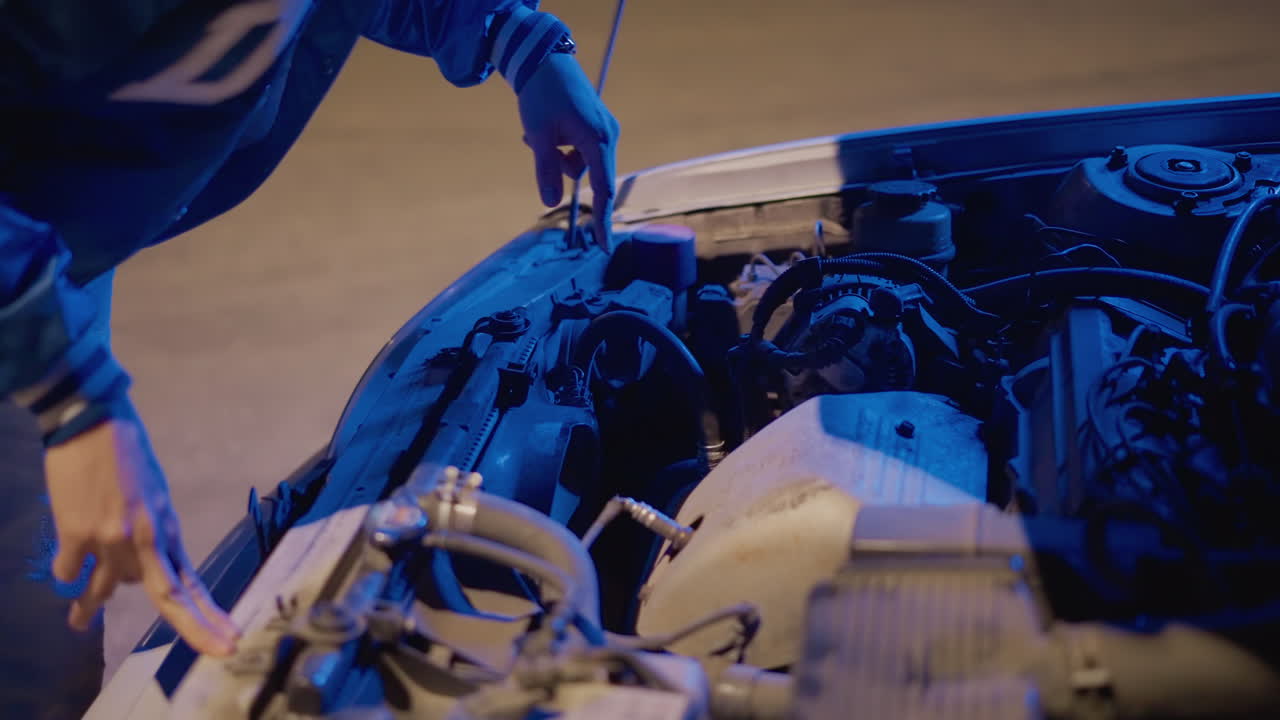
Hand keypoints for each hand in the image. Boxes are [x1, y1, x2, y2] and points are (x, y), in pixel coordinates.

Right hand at [44, 418, 238, 655]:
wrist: (90, 421)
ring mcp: (109, 539)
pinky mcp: (75, 532)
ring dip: (89, 608)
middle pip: (168, 596)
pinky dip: (68, 572)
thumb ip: (150, 533)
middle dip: (195, 627)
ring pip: (107, 588)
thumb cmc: (125, 451)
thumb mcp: (152, 492)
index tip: (229, 637)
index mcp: (167, 525)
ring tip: (78, 624)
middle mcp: (144, 538)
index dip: (210, 612)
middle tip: (218, 651)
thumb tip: (136, 571)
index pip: (192, 580)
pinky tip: (64, 576)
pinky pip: (70, 569)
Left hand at [517, 52, 619, 251]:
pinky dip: (561, 149)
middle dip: (560, 169)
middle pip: (589, 175)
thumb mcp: (538, 136)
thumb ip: (545, 171)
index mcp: (597, 140)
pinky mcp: (595, 126)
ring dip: (556, 158)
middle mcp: (607, 136)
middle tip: (534, 144)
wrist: (545, 60)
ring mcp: (603, 131)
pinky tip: (545, 131)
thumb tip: (550, 203)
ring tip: (535, 135)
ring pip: (579, 164)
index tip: (602, 246)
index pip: (602, 189)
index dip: (600, 220)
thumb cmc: (541, 95)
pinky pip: (579, 151)